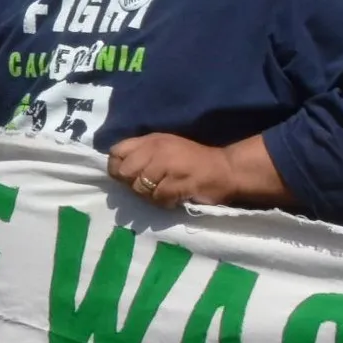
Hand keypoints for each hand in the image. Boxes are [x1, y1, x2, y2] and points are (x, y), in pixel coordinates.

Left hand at [107, 133, 237, 208]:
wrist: (226, 169)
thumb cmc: (193, 160)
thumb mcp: (164, 148)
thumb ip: (141, 155)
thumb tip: (116, 171)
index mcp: (150, 140)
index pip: (116, 152)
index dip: (116, 168)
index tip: (126, 178)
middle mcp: (156, 149)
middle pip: (124, 173)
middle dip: (133, 185)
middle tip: (149, 188)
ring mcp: (167, 165)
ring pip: (140, 188)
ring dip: (150, 196)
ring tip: (164, 193)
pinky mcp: (178, 182)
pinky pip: (158, 198)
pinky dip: (164, 202)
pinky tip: (174, 198)